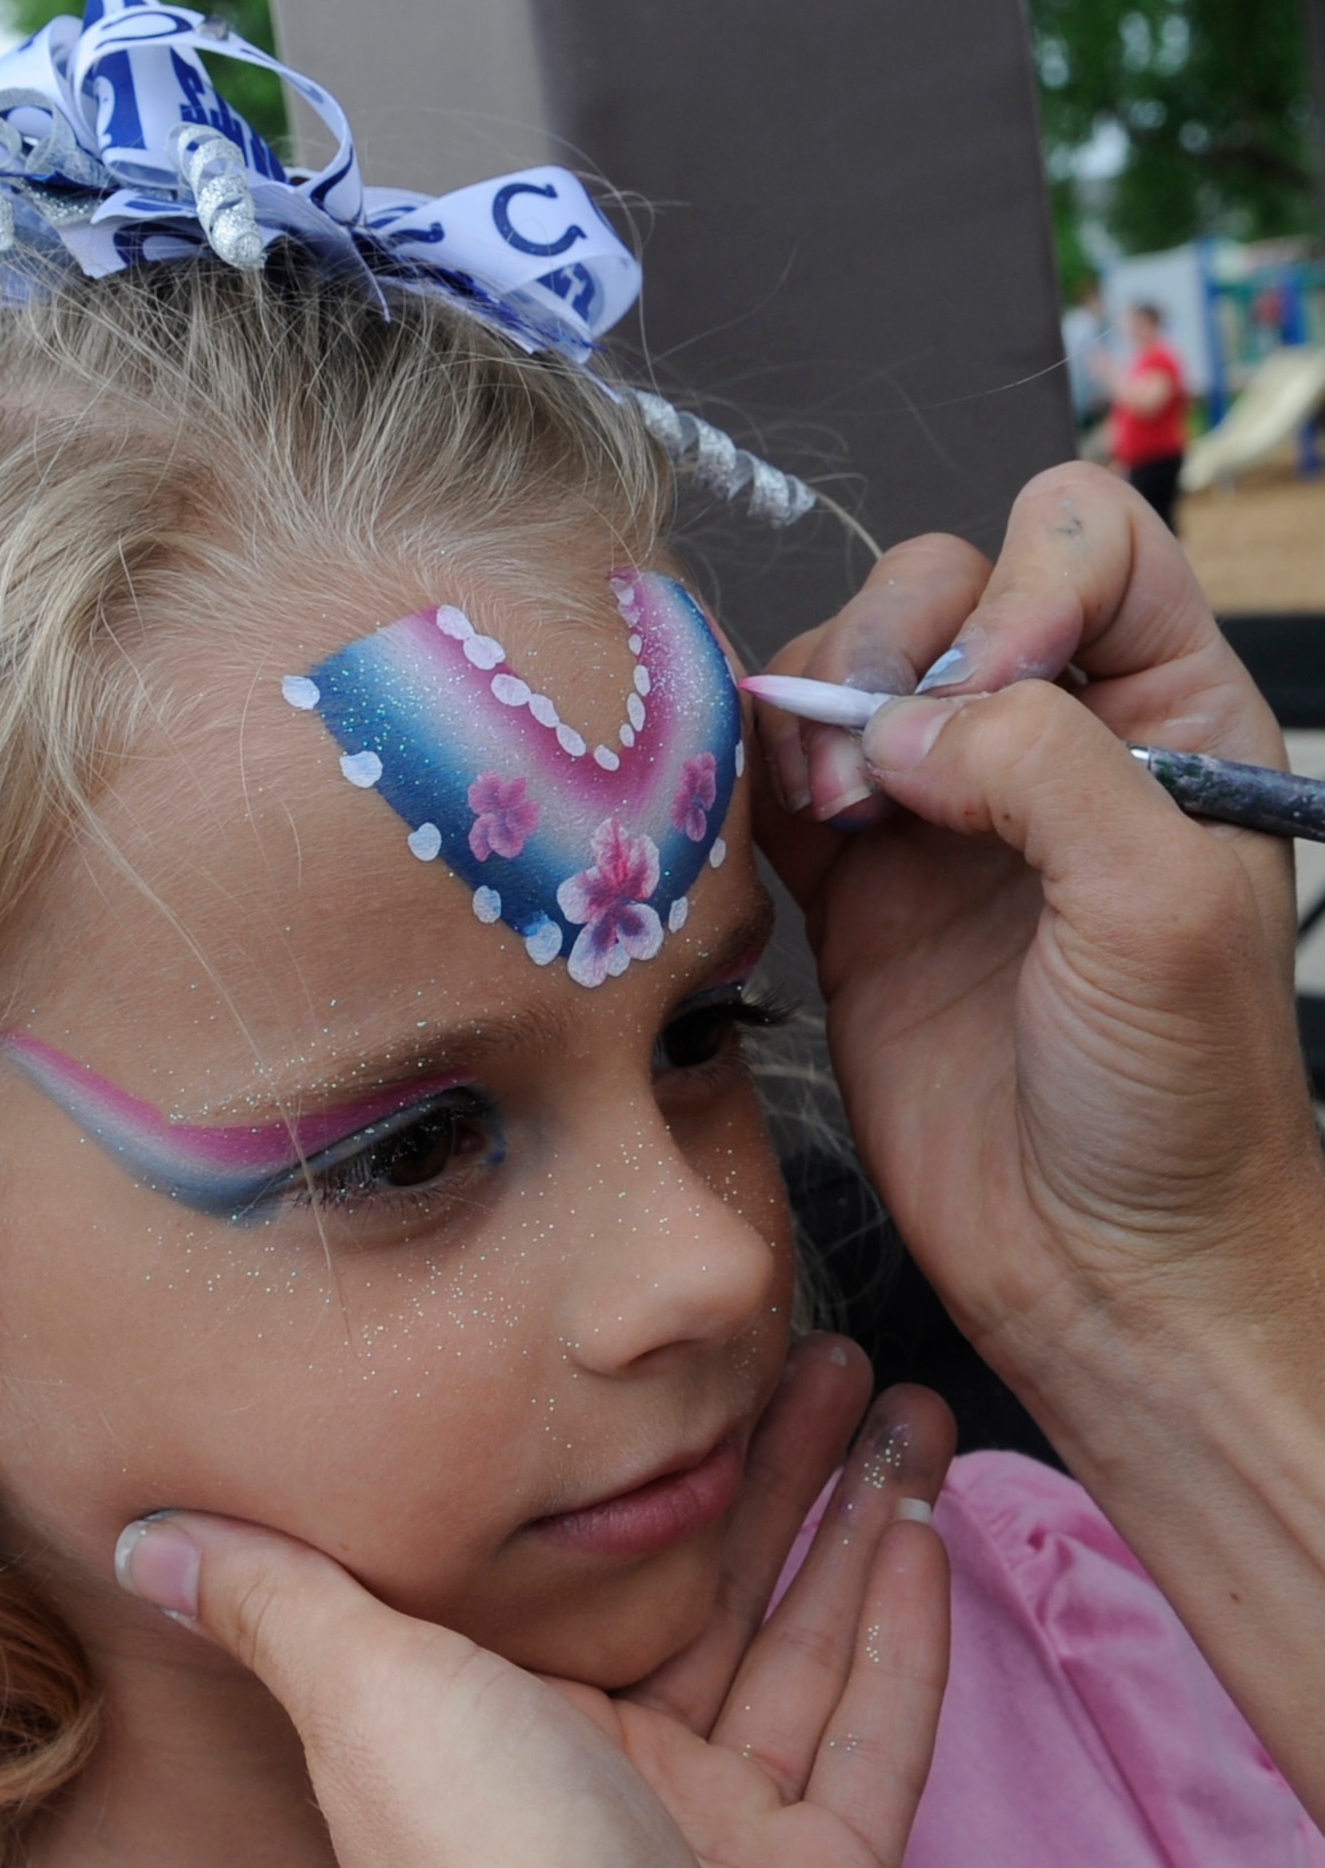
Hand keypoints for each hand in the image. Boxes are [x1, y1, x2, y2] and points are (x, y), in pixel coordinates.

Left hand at [116, 1347, 952, 1867]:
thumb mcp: (371, 1701)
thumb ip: (277, 1606)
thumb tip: (146, 1534)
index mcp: (492, 1729)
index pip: (577, 1564)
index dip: (636, 1465)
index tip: (683, 1369)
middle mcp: (604, 1778)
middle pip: (707, 1585)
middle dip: (769, 1464)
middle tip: (831, 1350)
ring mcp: (720, 1838)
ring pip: (798, 1641)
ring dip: (854, 1522)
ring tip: (906, 1404)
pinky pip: (874, 1737)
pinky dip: (903, 1637)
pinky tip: (929, 1535)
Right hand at [749, 461, 1324, 1818]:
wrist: (1097, 1267)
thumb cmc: (1176, 1103)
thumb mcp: (1159, 907)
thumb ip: (1048, 764)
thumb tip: (901, 725)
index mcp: (1167, 719)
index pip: (1088, 543)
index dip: (1027, 583)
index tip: (993, 684)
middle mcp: (1049, 748)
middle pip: (942, 587)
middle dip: (891, 643)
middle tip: (881, 769)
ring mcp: (940, 821)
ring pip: (842, 674)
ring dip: (811, 712)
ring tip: (824, 813)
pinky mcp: (851, 899)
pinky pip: (777, 786)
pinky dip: (749, 780)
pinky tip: (763, 822)